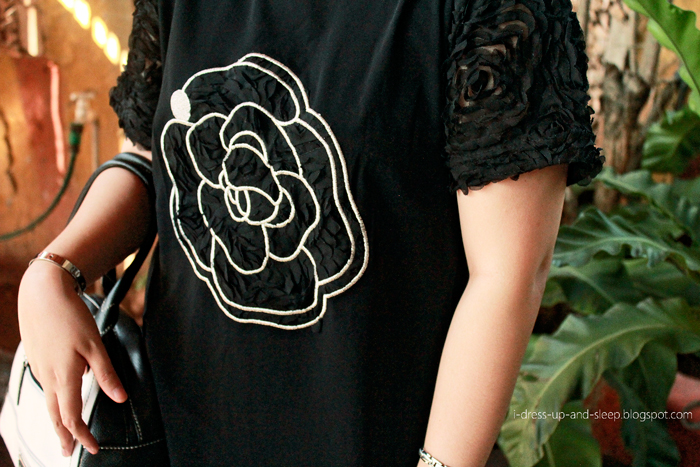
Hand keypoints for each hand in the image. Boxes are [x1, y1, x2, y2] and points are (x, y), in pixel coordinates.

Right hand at [17, 261, 127, 455]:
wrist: (42, 293)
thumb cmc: (69, 316)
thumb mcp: (95, 345)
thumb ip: (106, 374)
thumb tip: (120, 397)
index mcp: (64, 376)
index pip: (72, 417)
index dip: (83, 435)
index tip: (93, 448)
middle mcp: (49, 377)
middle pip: (56, 416)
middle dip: (64, 436)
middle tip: (70, 452)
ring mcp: (40, 369)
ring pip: (49, 403)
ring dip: (58, 421)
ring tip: (66, 432)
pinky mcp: (38, 360)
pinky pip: (47, 387)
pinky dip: (54, 401)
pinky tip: (63, 397)